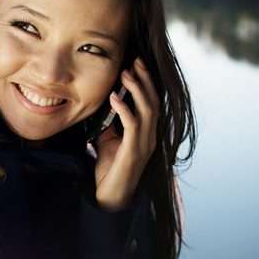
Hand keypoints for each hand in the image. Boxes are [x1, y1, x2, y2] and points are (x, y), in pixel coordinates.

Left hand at [94, 57, 159, 211]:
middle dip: (145, 80)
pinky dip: (124, 109)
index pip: (153, 102)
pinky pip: (132, 126)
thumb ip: (110, 124)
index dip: (147, 83)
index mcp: (147, 133)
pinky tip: (114, 98)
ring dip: (137, 90)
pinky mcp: (134, 152)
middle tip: (135, 61)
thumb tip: (104, 105)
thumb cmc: (111, 169)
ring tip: (126, 74)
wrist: (111, 196)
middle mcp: (150, 137)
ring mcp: (144, 145)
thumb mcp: (109, 141)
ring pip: (148, 111)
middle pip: (154, 102)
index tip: (137, 64)